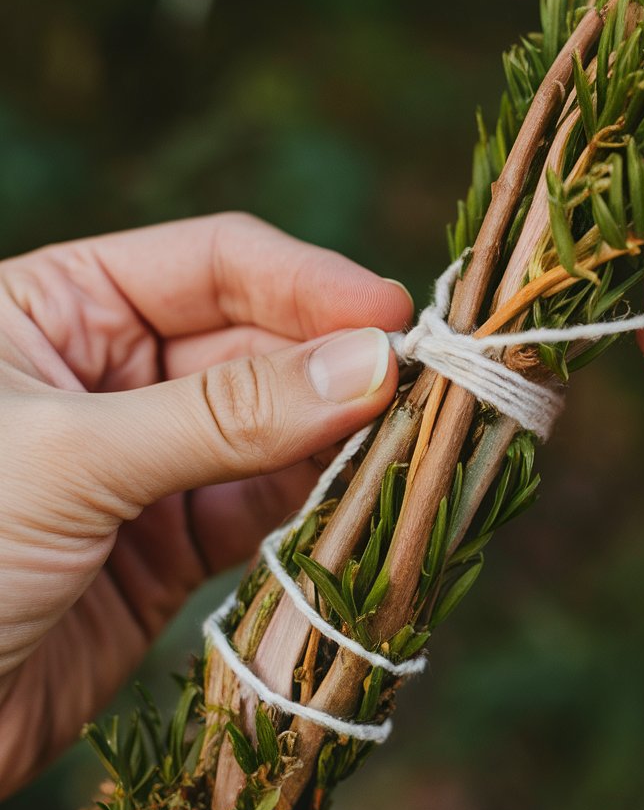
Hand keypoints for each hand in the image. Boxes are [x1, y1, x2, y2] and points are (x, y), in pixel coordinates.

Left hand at [0, 213, 411, 795]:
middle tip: (419, 382)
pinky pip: (263, 502)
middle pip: (256, 342)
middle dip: (334, 361)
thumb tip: (371, 363)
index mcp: (58, 308)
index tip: (391, 315)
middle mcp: (110, 374)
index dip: (309, 282)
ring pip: (271, 425)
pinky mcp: (169, 544)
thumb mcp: (70, 457)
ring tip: (407, 431)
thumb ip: (226, 413)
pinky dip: (314, 498)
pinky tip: (360, 487)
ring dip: (337, 430)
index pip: (213, 265)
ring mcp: (146, 460)